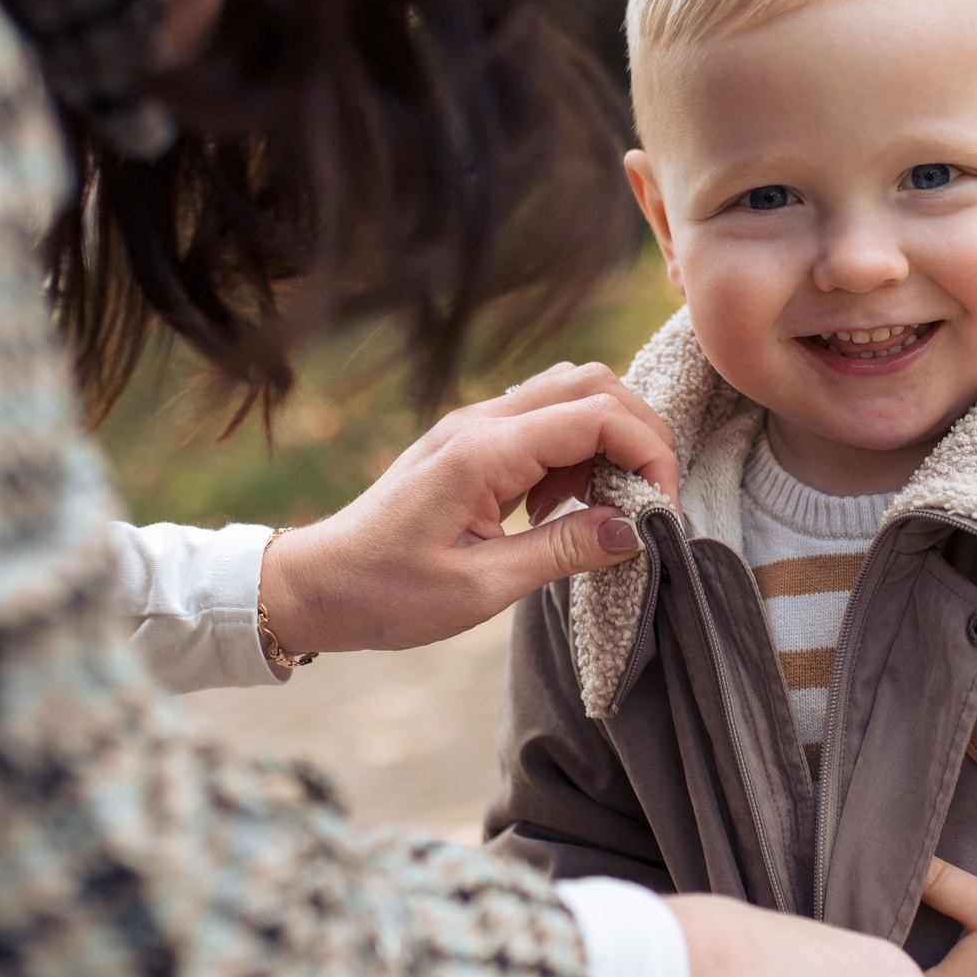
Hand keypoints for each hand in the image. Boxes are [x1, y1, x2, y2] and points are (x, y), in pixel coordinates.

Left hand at [259, 362, 677, 653]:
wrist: (316, 584)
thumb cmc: (387, 593)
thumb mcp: (482, 588)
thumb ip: (563, 550)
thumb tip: (636, 529)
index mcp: (482, 452)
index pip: (597, 415)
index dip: (648, 454)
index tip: (660, 512)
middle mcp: (479, 422)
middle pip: (592, 383)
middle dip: (639, 434)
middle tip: (646, 500)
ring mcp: (472, 425)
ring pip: (569, 392)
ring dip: (604, 440)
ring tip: (595, 507)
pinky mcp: (469, 441)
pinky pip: (541, 419)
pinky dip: (572, 450)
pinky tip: (555, 507)